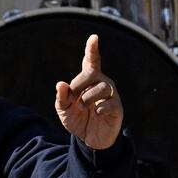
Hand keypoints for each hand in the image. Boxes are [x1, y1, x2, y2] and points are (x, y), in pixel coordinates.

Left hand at [54, 34, 123, 149]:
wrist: (89, 139)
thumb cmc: (77, 119)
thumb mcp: (64, 110)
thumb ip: (61, 97)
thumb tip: (60, 84)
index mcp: (89, 80)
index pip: (91, 61)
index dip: (92, 49)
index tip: (94, 38)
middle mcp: (102, 82)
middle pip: (92, 73)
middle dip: (78, 84)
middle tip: (73, 98)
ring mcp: (111, 94)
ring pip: (100, 87)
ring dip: (87, 99)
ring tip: (84, 108)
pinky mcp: (117, 107)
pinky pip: (109, 103)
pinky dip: (99, 109)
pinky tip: (96, 113)